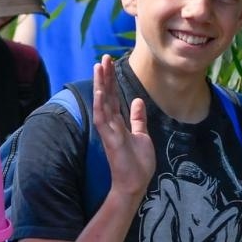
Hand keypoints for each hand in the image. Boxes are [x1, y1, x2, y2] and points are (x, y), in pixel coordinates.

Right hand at [91, 55, 153, 200]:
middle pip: (107, 95)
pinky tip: (101, 90)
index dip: (112, 80)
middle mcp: (111, 124)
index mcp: (119, 123)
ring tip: (99, 66)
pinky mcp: (109, 139)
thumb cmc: (137, 164)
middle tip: (104, 57)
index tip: (111, 63)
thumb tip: (137, 101)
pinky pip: (102, 118)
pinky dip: (101, 104)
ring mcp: (109, 131)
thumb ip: (138, 119)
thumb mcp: (142, 136)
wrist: (134, 184)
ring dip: (101, 84)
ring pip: (102, 103)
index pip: (114, 97)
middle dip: (106, 76)